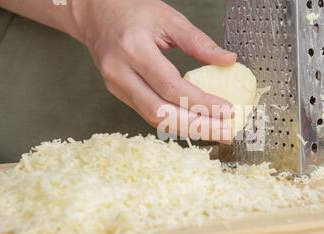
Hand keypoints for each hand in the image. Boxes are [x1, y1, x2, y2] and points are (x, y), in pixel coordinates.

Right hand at [71, 0, 236, 141]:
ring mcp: (116, 86)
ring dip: (187, 130)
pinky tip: (193, 124)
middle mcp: (120, 72)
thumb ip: (198, 42)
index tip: (226, 110)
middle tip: (225, 132)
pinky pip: (148, 114)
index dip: (201, 103)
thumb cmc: (130, 10)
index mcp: (134, 48)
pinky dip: (173, 122)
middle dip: (197, 126)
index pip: (171, 87)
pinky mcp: (119, 93)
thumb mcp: (169, 18)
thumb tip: (228, 60)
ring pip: (154, 119)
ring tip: (214, 131)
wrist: (96, 13)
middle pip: (161, 112)